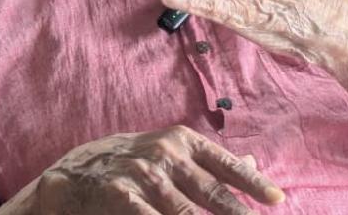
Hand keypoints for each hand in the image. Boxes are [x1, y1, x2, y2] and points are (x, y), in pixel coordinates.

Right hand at [31, 125, 283, 213]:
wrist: (70, 177)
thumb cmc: (125, 164)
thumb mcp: (165, 152)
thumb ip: (205, 161)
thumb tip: (250, 162)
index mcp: (179, 140)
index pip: (224, 164)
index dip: (252, 183)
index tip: (277, 199)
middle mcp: (165, 154)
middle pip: (214, 195)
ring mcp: (144, 176)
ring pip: (189, 214)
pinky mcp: (123, 197)